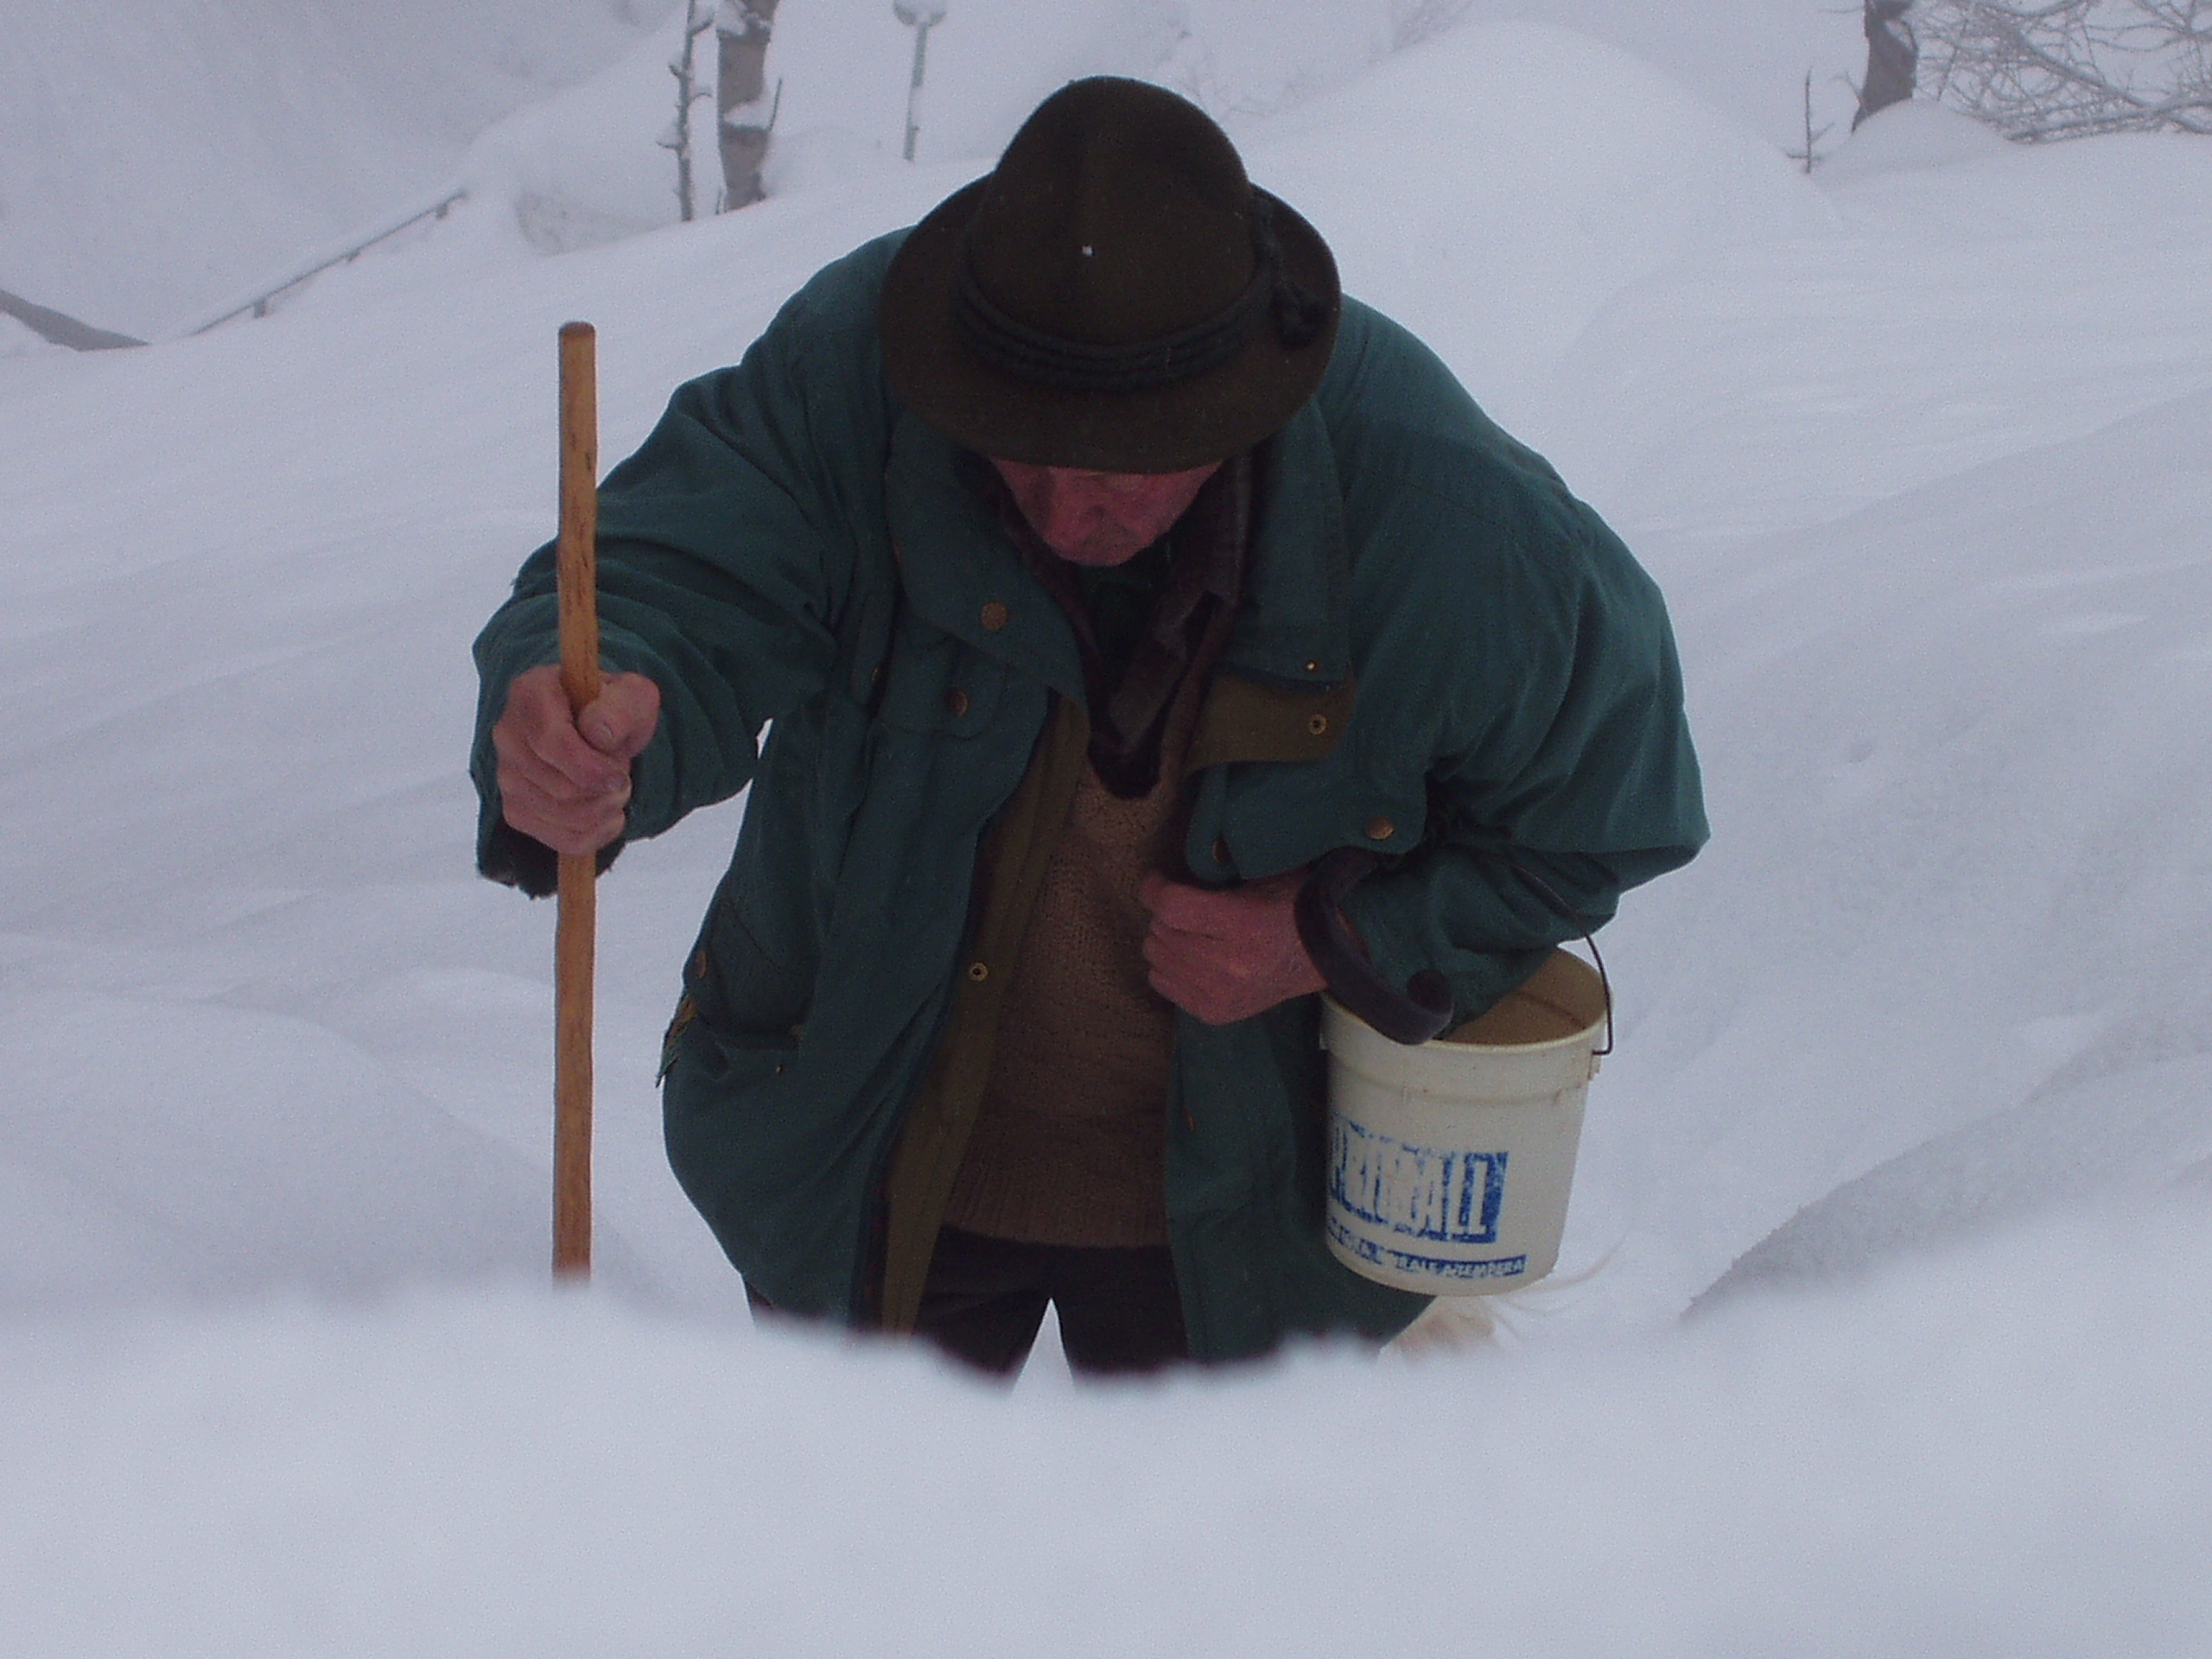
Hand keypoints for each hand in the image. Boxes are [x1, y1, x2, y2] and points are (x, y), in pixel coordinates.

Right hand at [491, 665, 659, 854]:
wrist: (599, 729)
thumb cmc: (613, 709)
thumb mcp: (632, 695)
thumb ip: (621, 708)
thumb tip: (599, 734)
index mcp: (530, 694)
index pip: (552, 743)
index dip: (592, 768)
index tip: (621, 775)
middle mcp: (508, 734)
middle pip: (560, 788)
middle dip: (606, 790)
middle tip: (622, 775)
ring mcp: (506, 774)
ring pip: (562, 817)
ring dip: (604, 810)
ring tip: (614, 788)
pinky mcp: (516, 808)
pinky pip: (562, 840)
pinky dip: (596, 834)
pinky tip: (607, 813)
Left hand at [1138, 869, 1325, 1025]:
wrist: (1323, 956)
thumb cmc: (1292, 908)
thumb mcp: (1261, 880)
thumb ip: (1212, 880)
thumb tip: (1167, 883)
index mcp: (1244, 925)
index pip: (1172, 907)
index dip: (1155, 889)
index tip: (1159, 881)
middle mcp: (1229, 965)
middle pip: (1161, 932)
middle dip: (1165, 914)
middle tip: (1186, 908)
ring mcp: (1220, 994)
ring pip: (1155, 957)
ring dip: (1166, 939)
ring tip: (1191, 932)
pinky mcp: (1213, 1013)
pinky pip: (1161, 983)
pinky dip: (1169, 966)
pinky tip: (1192, 957)